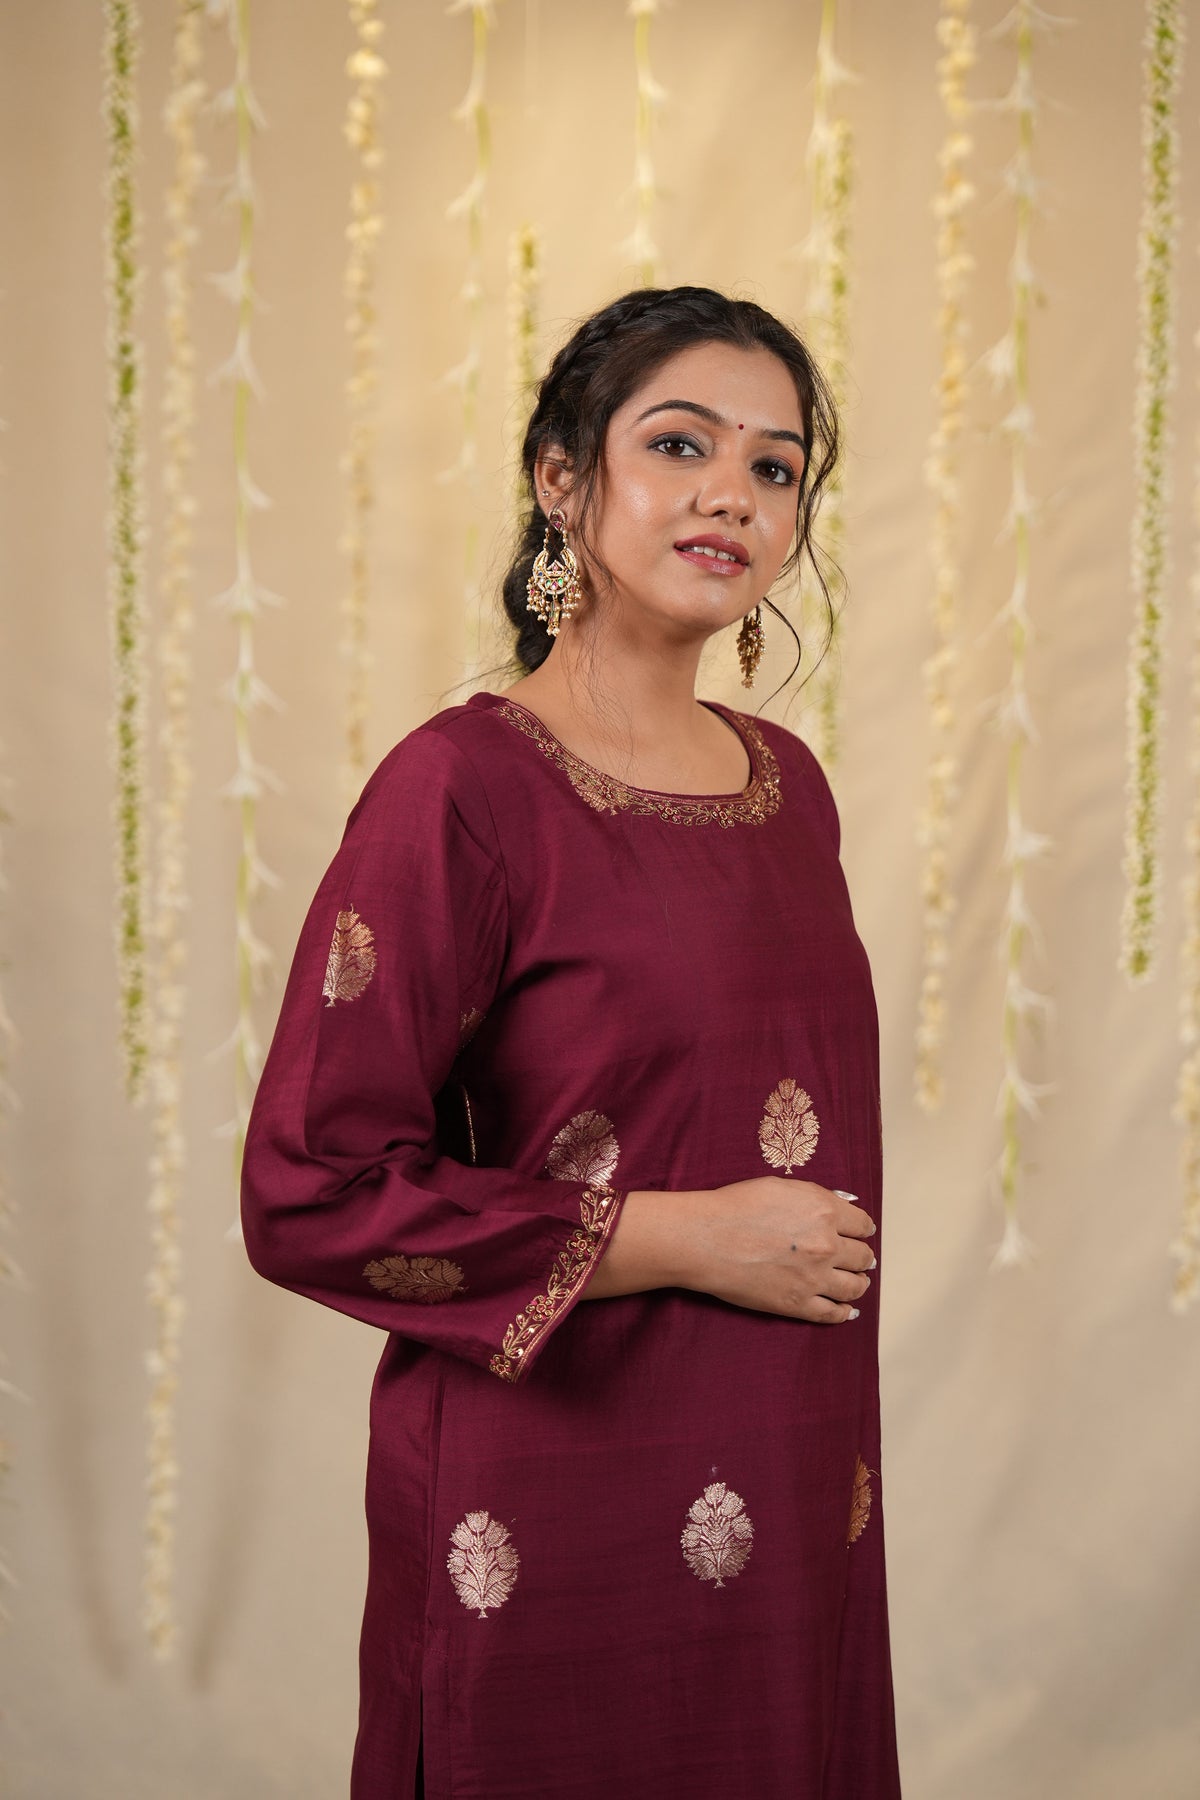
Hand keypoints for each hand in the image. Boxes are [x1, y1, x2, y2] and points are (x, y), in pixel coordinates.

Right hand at [673, 1176, 875, 1323]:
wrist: (707, 1239)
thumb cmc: (736, 1207)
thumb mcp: (781, 1187)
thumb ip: (817, 1196)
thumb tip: (844, 1204)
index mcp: (824, 1211)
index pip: (862, 1225)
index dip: (863, 1229)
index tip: (862, 1233)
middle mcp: (826, 1245)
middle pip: (862, 1256)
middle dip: (863, 1257)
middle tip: (862, 1259)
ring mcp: (814, 1278)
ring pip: (854, 1286)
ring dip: (859, 1283)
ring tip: (858, 1282)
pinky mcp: (797, 1304)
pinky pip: (832, 1313)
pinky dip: (844, 1312)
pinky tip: (848, 1310)